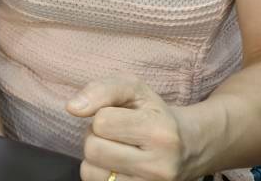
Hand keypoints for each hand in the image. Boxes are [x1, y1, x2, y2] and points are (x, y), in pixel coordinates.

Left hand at [69, 78, 191, 180]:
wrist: (188, 147)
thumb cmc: (153, 113)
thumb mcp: (134, 89)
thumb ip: (101, 89)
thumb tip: (72, 108)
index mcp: (159, 132)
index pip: (101, 122)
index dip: (102, 115)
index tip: (119, 116)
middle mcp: (158, 166)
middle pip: (93, 149)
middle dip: (96, 136)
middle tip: (115, 134)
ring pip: (89, 171)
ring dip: (95, 157)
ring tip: (116, 149)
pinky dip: (99, 174)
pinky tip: (116, 166)